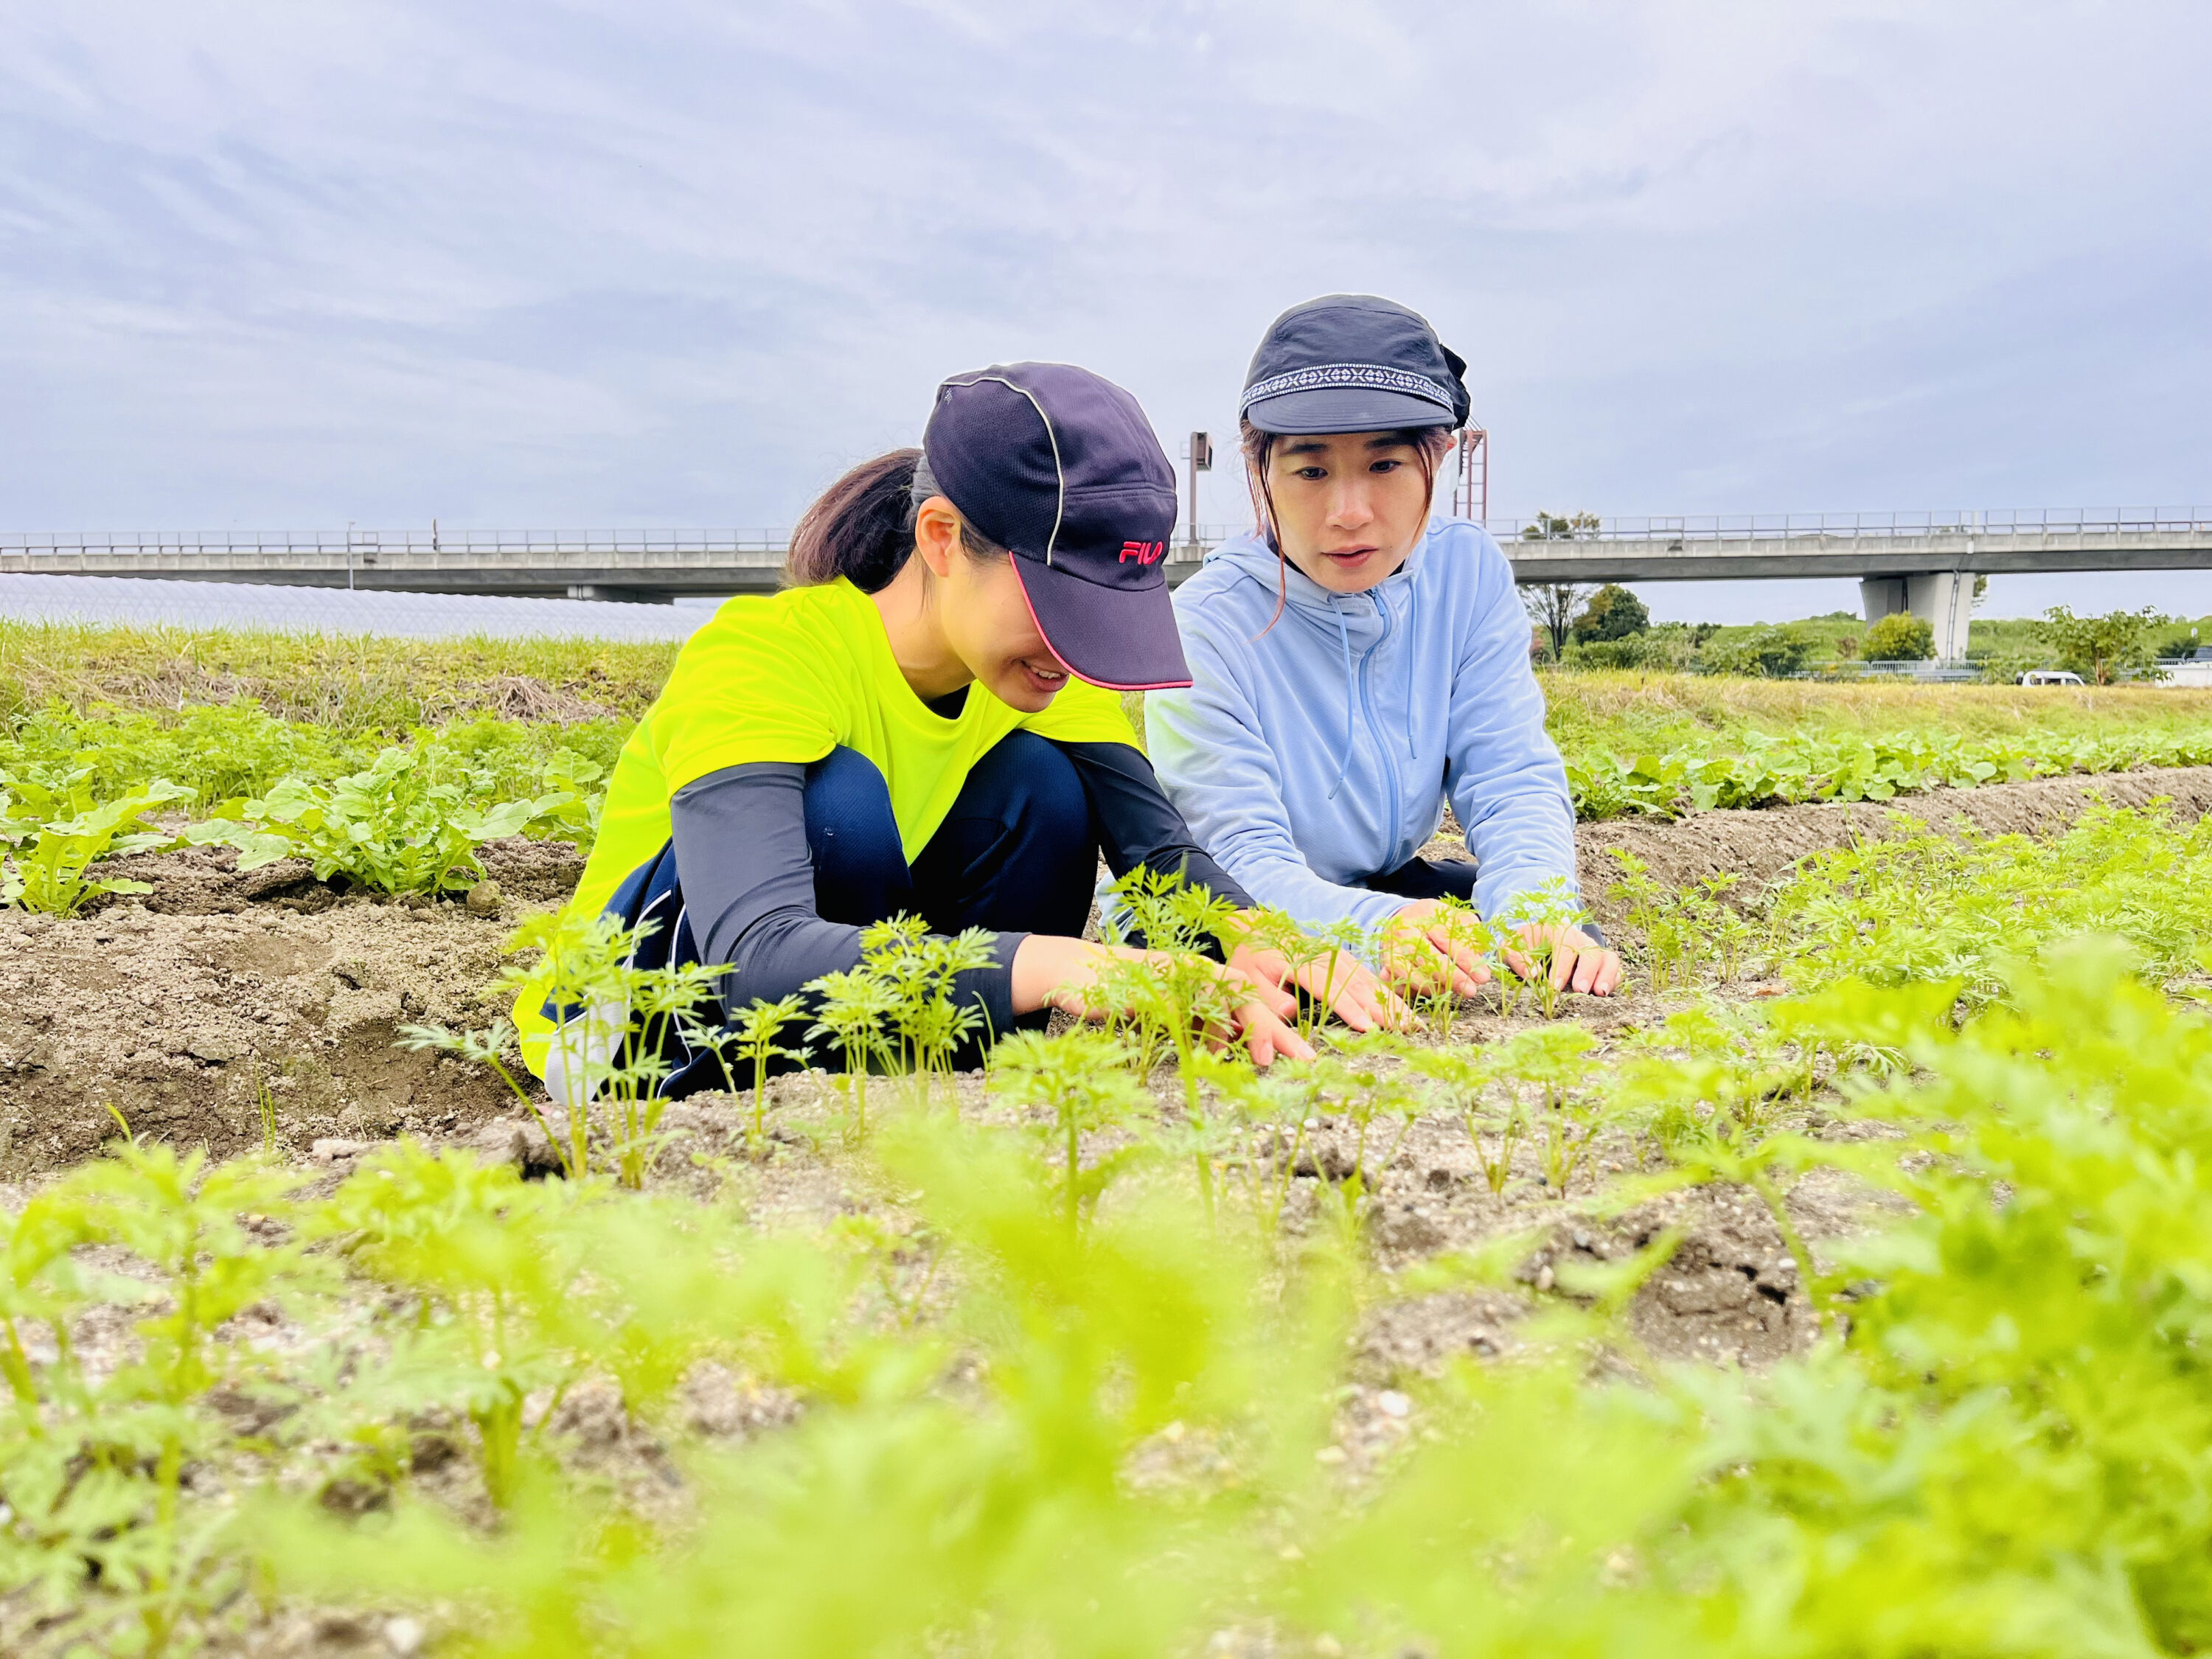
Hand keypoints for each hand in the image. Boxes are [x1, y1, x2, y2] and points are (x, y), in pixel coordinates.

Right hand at [1009, 935, 1314, 1065]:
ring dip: (1250, 1028)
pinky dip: (1206, 1026)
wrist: (1076, 972)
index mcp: (1204, 977)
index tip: (1302, 1057)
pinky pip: (1187, 1005)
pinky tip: (1219, 1050)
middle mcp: (1196, 970)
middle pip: (1248, 998)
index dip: (1275, 1026)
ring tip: (1268, 1058)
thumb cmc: (1126, 993)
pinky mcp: (1154, 983)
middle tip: (1307, 1060)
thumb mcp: (1172, 1010)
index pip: (1250, 999)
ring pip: (1225, 997)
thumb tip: (1229, 1044)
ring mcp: (1176, 974)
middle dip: (1278, 1031)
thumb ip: (1201, 1021)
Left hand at [1227, 941, 1413, 1033]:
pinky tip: (1400, 1007)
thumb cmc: (1249, 960)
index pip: (1327, 985)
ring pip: (1367, 979)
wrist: (1254, 927)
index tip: (1367, 1026)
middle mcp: (1323, 956)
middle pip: (1356, 982)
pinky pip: (1366, 975)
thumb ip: (1265, 999)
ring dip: (1390, 1000)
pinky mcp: (1341, 958)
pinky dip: (1385, 991)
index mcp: (1299, 961)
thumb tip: (1290, 1012)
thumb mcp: (1246, 981)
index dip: (1348, 1007)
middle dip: (1382, 1007)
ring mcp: (1335, 955)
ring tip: (1412, 1023)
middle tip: (1406, 1029)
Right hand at [1380, 899, 1493, 998]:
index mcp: (1427, 912)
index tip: (1483, 976)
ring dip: (1436, 986)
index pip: (1447, 938)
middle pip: (1428, 956)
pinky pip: (1400, 982)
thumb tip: (1480, 957)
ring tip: (1454, 993)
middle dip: (1452, 977)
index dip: (1466, 959)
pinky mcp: (1386, 963)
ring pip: (1412, 972)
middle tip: (1471, 991)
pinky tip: (1436, 992)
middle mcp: (1406, 928)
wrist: (1403, 921)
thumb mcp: (1456, 919)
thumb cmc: (1437, 923)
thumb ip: (1471, 933)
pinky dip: (1418, 989)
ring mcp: (1393, 947)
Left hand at [1502, 922, 1621, 996]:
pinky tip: (1605, 992)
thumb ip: (1518, 959)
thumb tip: (1533, 975)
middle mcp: (1579, 938)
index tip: (1555, 987)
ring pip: (1608, 958)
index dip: (1562, 967)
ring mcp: (1592, 949)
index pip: (1564, 946)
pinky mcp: (1599, 961)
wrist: (1533, 938)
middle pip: (1591, 951)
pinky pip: (1613, 967)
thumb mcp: (1511, 947)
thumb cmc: (1522, 944)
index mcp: (1557, 930)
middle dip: (1587, 971)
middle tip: (1580, 990)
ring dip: (1606, 975)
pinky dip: (1613, 979)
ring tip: (1600, 993)